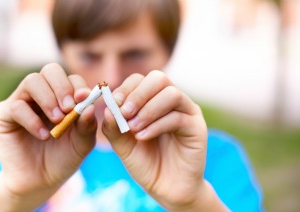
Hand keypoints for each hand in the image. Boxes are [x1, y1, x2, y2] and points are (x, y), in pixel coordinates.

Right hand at [0, 64, 96, 210]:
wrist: (40, 182)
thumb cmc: (62, 158)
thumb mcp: (81, 144)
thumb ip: (87, 126)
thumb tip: (90, 107)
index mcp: (63, 97)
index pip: (71, 79)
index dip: (78, 85)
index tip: (84, 98)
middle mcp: (42, 94)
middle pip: (50, 70)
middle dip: (62, 86)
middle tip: (68, 108)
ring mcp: (22, 101)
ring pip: (32, 81)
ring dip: (47, 99)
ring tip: (57, 120)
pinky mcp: (4, 114)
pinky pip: (16, 106)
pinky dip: (32, 120)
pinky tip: (44, 135)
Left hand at [102, 71, 226, 210]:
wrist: (166, 188)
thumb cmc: (145, 163)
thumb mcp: (122, 145)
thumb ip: (113, 127)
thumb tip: (107, 108)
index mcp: (153, 101)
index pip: (141, 80)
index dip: (126, 88)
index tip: (113, 103)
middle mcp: (172, 102)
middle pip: (159, 78)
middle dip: (138, 94)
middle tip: (124, 113)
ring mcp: (186, 112)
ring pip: (171, 94)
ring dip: (148, 109)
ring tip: (133, 128)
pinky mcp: (196, 127)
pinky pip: (177, 117)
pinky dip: (156, 125)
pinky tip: (142, 137)